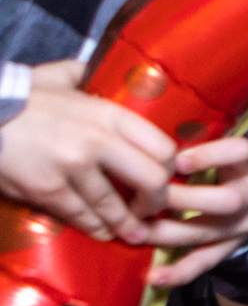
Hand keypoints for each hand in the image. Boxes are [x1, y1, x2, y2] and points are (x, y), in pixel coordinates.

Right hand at [0, 60, 176, 241]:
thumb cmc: (18, 97)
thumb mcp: (58, 77)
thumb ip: (86, 76)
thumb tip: (104, 71)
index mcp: (107, 113)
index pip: (163, 146)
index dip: (170, 169)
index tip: (166, 178)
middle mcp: (97, 139)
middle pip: (152, 180)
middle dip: (156, 201)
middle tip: (151, 209)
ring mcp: (72, 166)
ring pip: (115, 206)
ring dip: (126, 225)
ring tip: (133, 234)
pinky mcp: (47, 189)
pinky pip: (82, 216)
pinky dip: (95, 229)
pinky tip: (102, 233)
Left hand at [141, 138, 247, 287]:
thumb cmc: (222, 165)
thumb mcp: (218, 148)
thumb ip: (192, 142)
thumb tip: (144, 134)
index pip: (238, 153)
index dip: (208, 156)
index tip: (176, 159)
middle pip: (226, 200)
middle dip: (181, 200)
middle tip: (144, 197)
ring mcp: (241, 226)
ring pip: (206, 232)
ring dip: (166, 233)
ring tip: (133, 231)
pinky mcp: (230, 248)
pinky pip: (205, 262)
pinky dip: (178, 272)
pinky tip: (153, 277)